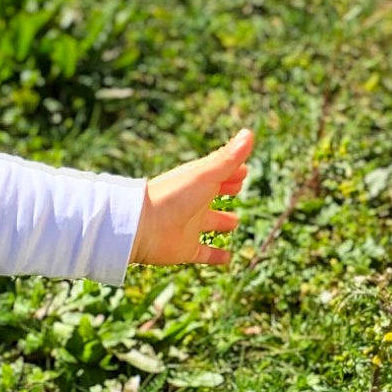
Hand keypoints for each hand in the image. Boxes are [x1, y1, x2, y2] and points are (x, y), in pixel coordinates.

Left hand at [129, 128, 251, 266]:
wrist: (142, 227)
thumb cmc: (173, 196)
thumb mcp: (206, 174)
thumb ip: (229, 157)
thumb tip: (250, 133)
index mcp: (196, 182)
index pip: (217, 173)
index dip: (231, 170)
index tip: (243, 169)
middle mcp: (192, 203)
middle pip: (212, 196)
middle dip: (226, 191)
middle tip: (238, 188)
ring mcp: (188, 226)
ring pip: (209, 223)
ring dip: (222, 223)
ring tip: (235, 223)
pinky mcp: (185, 249)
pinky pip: (204, 253)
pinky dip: (216, 256)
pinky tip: (229, 259)